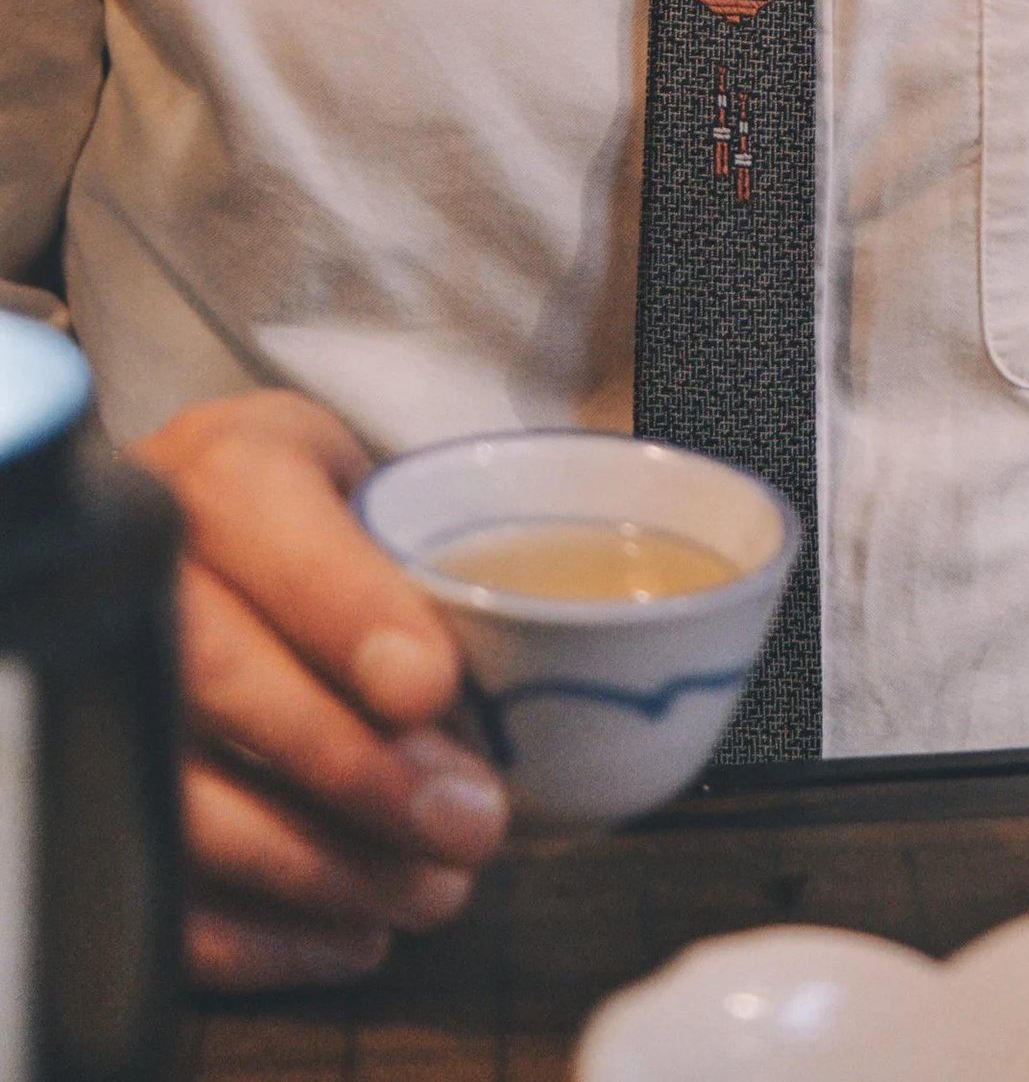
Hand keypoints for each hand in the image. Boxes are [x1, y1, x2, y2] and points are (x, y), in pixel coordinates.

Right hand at [132, 392, 510, 990]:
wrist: (237, 546)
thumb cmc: (342, 525)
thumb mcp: (407, 500)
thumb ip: (458, 565)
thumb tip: (547, 683)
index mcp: (227, 473)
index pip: (255, 516)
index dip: (341, 608)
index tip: (428, 687)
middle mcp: (146, 571)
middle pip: (210, 674)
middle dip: (350, 766)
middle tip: (468, 823)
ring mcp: (105, 681)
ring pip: (173, 789)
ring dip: (317, 864)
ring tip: (431, 888)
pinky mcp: (103, 786)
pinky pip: (152, 881)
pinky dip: (257, 933)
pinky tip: (351, 934)